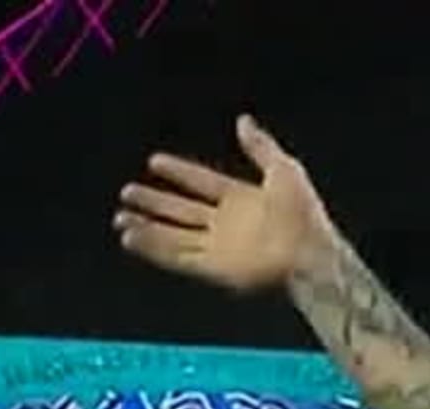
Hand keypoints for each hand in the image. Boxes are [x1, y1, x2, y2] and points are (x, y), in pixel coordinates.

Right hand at [114, 115, 333, 292]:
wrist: (309, 251)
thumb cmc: (304, 212)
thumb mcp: (283, 168)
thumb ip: (260, 146)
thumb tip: (242, 120)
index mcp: (242, 199)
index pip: (202, 181)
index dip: (179, 172)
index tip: (154, 160)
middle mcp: (226, 224)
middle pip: (181, 211)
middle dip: (154, 202)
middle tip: (126, 192)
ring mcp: (219, 247)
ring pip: (173, 236)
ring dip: (147, 228)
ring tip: (120, 218)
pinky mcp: (215, 268)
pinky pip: (177, 257)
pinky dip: (154, 249)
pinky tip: (131, 238)